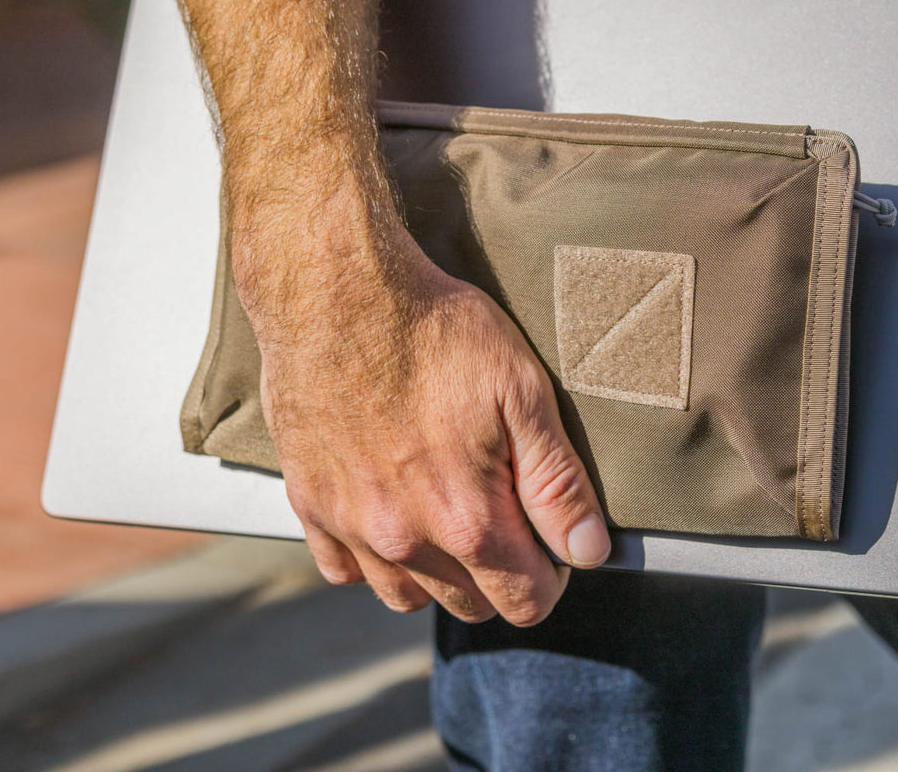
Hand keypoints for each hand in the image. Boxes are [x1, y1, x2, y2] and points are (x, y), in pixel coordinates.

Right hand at [238, 199, 610, 625]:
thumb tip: (589, 551)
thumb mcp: (522, 391)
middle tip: (503, 506)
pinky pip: (344, 569)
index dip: (552, 571)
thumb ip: (557, 482)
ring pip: (405, 596)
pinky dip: (372, 554)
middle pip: (470, 605)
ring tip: (447, 507)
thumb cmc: (435, 331)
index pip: (526, 601)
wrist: (338, 292)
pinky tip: (390, 504)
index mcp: (466, 519)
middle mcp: (403, 540)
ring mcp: (349, 526)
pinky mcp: (308, 503)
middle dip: (499, 571)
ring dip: (436, 571)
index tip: (550, 534)